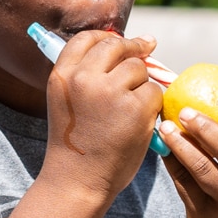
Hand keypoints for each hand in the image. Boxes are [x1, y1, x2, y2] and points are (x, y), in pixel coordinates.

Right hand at [42, 30, 163, 204]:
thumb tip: (118, 46)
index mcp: (62, 76)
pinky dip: (152, 104)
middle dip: (134, 46)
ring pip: (138, 68)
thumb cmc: (76, 144)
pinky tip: (140, 121)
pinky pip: (154, 91)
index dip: (107, 36)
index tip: (121, 40)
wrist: (77, 180)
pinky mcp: (135, 107)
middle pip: (116, 46)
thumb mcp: (66, 102)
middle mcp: (84, 79)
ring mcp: (110, 91)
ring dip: (142, 83)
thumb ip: (83, 76)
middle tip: (148, 46)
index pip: (86, 39)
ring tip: (130, 108)